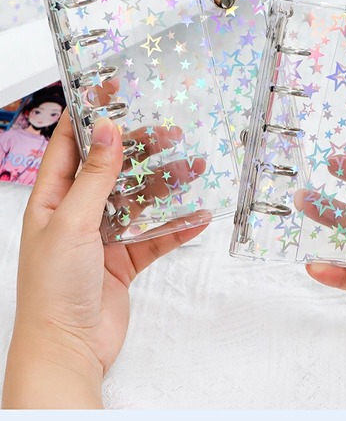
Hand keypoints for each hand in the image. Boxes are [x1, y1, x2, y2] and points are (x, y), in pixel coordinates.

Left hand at [2, 112, 208, 407]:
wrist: (69, 347)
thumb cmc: (54, 287)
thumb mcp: (72, 222)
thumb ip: (94, 177)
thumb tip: (108, 131)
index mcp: (54, 198)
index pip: (71, 145)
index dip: (89, 116)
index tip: (112, 91)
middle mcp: (79, 212)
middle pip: (114, 169)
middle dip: (141, 149)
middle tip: (170, 131)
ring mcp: (104, 235)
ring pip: (141, 200)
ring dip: (167, 185)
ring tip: (194, 167)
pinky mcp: (126, 258)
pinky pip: (156, 236)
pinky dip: (177, 227)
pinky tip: (199, 217)